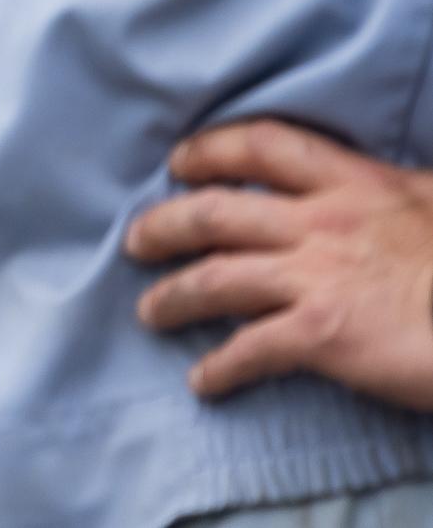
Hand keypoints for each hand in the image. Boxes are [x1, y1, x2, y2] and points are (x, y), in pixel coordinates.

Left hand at [126, 117, 432, 405]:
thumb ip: (395, 190)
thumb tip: (390, 186)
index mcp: (352, 183)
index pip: (263, 146)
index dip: (213, 150)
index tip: (180, 163)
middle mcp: (320, 224)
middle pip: (215, 214)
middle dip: (165, 226)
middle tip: (135, 240)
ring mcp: (315, 279)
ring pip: (215, 279)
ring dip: (173, 297)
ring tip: (149, 311)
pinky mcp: (321, 335)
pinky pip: (251, 350)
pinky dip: (221, 368)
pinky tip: (204, 383)